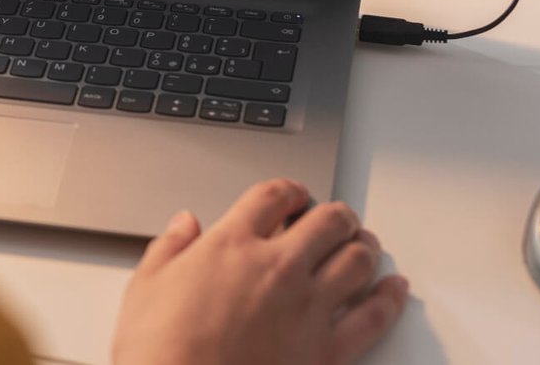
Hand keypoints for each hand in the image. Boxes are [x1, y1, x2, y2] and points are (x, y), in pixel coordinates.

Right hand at [111, 179, 408, 364]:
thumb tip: (184, 224)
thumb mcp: (145, 288)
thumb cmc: (158, 351)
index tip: (294, 195)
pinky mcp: (327, 349)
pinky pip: (373, 316)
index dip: (289, 189)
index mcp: (231, 244)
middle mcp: (276, 267)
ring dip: (364, 246)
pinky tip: (394, 288)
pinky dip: (390, 298)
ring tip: (363, 244)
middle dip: (335, 214)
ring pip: (356, 259)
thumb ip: (168, 248)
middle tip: (336, 217)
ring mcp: (307, 307)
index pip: (273, 196)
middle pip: (327, 220)